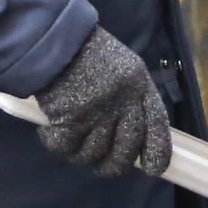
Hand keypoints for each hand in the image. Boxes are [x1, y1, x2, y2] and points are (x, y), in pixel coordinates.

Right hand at [32, 27, 171, 178]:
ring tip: (70, 143)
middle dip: (114, 165)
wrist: (53, 38)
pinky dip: (55, 143)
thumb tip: (131, 136)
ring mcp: (98, 111)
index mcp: (140, 85)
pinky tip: (49, 132)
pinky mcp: (71, 117)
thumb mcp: (122, 67)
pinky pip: (65, 146)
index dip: (158, 151)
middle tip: (102, 167)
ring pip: (94, 152)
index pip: (158, 124)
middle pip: (126, 148)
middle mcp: (124, 101)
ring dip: (80, 154)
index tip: (155, 169)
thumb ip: (131, 98)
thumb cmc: (87, 50)